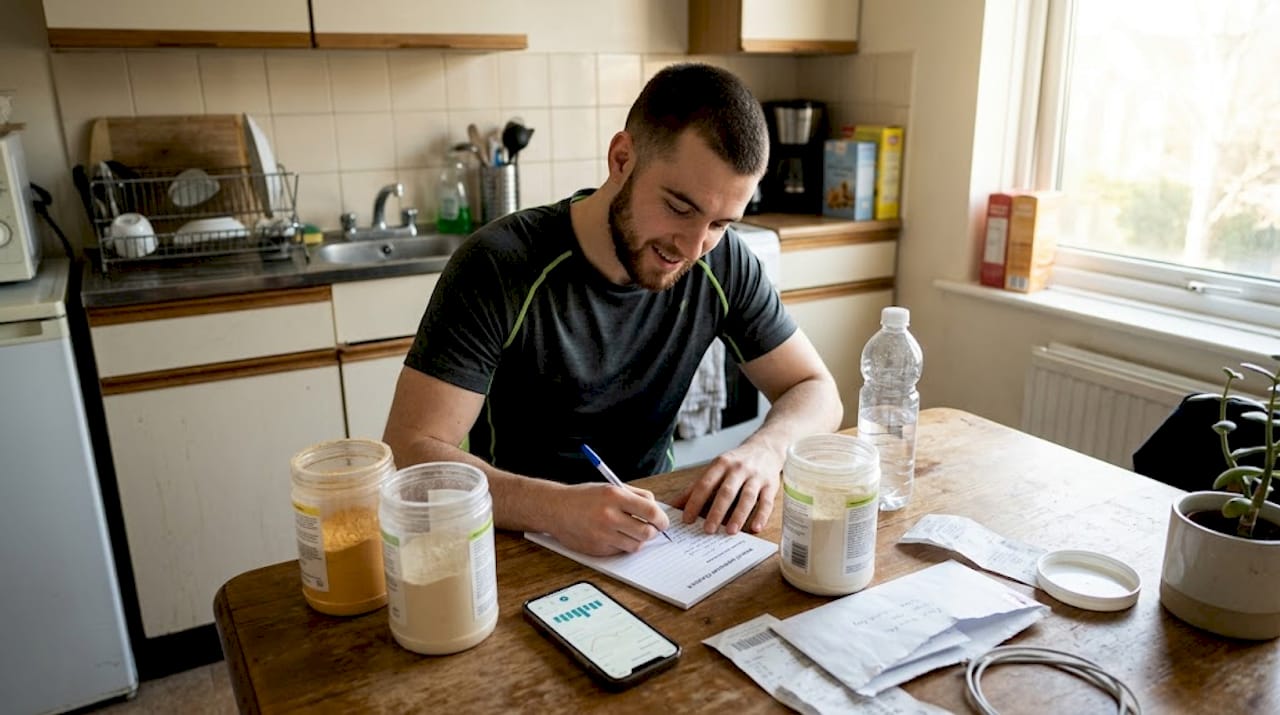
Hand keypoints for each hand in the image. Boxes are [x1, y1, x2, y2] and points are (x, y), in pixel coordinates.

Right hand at [547, 483, 670, 556]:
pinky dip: (623, 545)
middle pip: (647, 531)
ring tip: (631, 531)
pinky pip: (621, 551)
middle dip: (653, 531)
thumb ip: (635, 495)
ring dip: (638, 539)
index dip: (661, 519)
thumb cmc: (584, 497)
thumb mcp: (610, 487)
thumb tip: (656, 507)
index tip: (662, 521)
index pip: (651, 511)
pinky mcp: (598, 548)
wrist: (556, 509)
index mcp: (615, 496)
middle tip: (651, 528)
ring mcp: (603, 534)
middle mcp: (609, 516)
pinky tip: (615, 536)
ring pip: (636, 545)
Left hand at [672, 441, 783, 534]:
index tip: (687, 519)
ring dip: (738, 515)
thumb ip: (696, 487)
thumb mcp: (715, 469)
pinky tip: (755, 528)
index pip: (705, 484)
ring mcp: (756, 477)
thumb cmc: (736, 463)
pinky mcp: (771, 485)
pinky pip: (767, 502)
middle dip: (716, 511)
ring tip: (730, 532)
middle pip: (726, 491)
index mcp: (721, 464)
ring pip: (747, 497)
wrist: (766, 448)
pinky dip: (762, 516)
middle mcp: (738, 469)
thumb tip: (674, 506)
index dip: (695, 502)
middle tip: (708, 530)